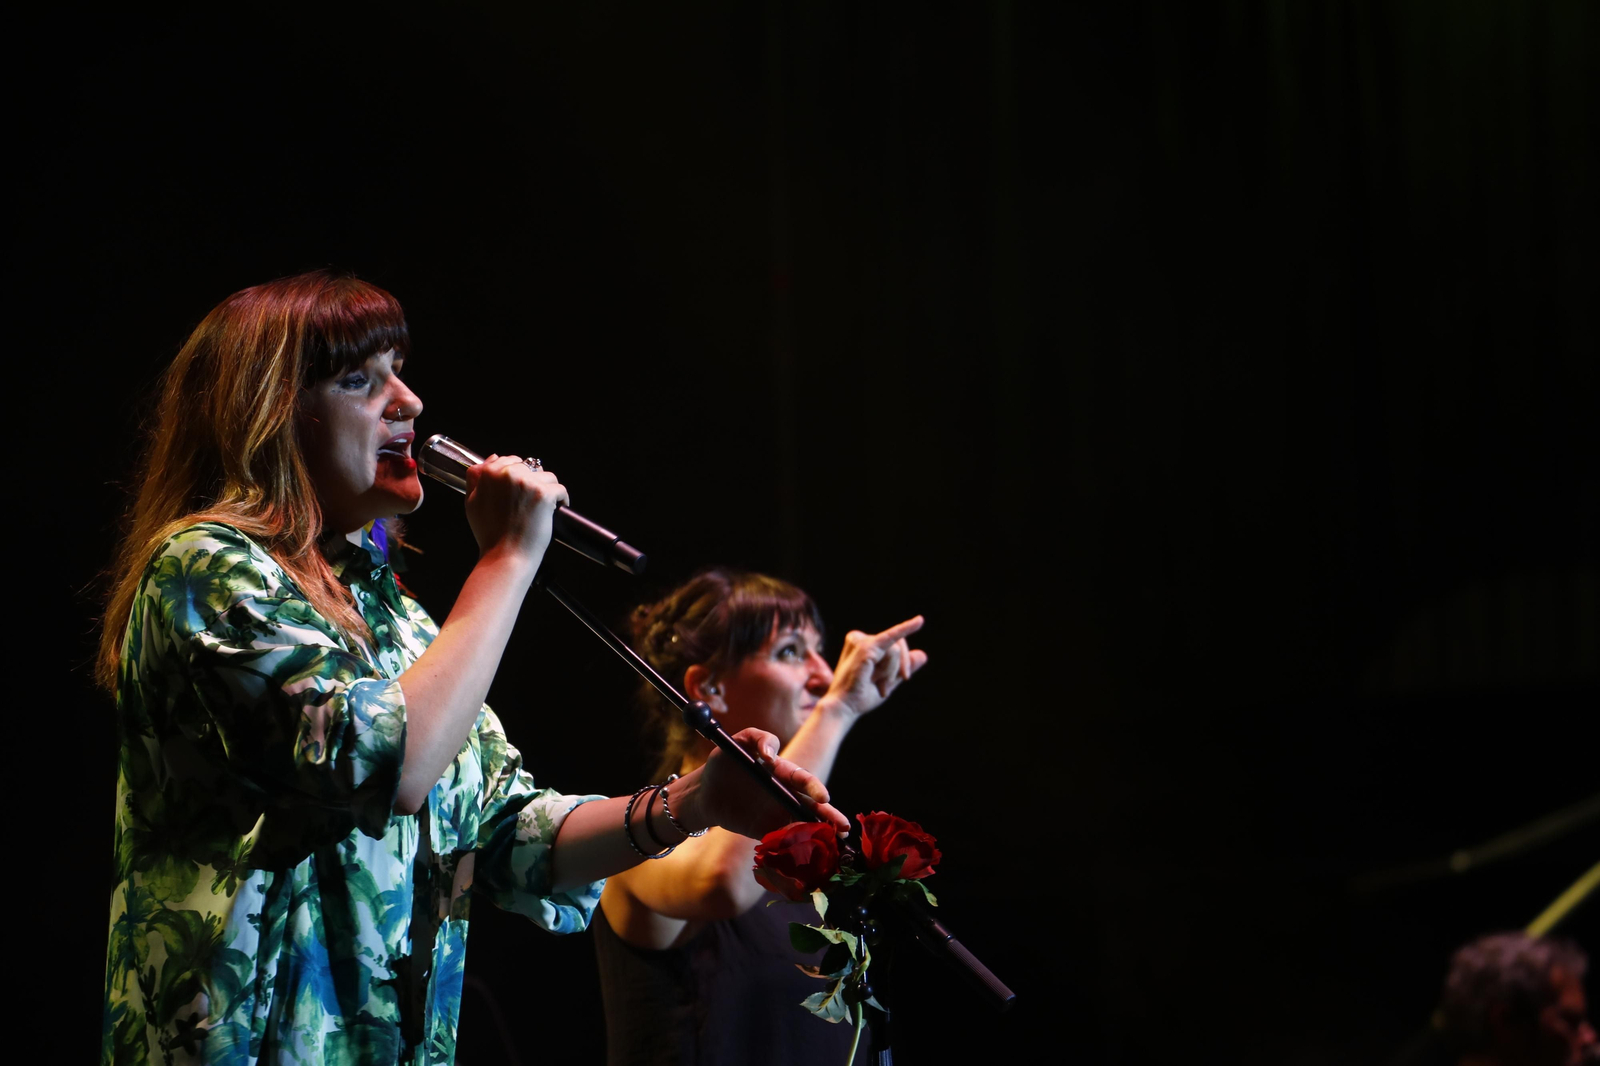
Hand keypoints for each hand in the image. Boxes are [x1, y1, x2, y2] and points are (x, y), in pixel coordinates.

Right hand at [463, 455, 568, 565]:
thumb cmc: (489, 534)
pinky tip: (556, 509)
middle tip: (531, 503)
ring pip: (547, 476)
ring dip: (548, 490)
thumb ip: (477, 478)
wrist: (504, 556)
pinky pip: (560, 489)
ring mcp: (526, 482)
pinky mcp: (544, 494)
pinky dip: (561, 500)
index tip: (522, 490)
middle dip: (533, 482)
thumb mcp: (472, 503)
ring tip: (542, 508)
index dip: (518, 474)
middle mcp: (507, 474)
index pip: (509, 460)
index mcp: (488, 473)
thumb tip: (493, 457)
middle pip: (530, 467)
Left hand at [677, 727, 849, 837]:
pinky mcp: (766, 831)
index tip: (823, 798)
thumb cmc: (724, 762)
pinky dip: (795, 848)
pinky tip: (807, 856)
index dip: (814, 788)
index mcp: (782, 772)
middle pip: (812, 806)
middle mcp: (785, 794)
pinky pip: (784, 841)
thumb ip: (758, 738)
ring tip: (834, 843)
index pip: (803, 780)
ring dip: (819, 834)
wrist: (704, 791)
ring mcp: (777, 814)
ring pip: (803, 825)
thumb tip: (772, 755)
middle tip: (842, 826)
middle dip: (829, 816)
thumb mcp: (738, 742)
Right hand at [822, 615, 927, 718]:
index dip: (904, 662)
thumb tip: (922, 655)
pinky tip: (919, 621)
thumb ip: (901, 668)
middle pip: (898, 644)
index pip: (894, 644)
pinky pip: (891, 638)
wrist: (844, 708)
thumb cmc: (861, 696)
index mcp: (863, 644)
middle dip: (901, 666)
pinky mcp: (865, 647)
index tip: (905, 678)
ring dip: (891, 673)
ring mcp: (861, 640)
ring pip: (895, 650)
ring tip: (878, 686)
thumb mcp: (887, 681)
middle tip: (889, 688)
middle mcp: (860, 638)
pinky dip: (906, 629)